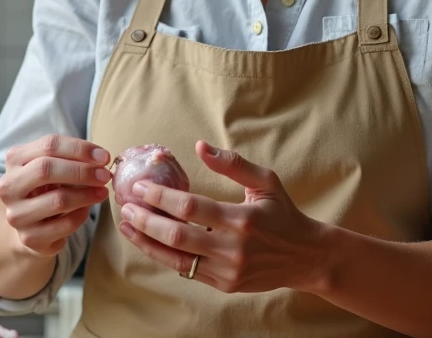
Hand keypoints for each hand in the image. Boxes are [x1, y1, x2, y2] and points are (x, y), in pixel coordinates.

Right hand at [0, 134, 111, 256]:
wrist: (31, 225)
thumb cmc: (47, 187)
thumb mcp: (53, 166)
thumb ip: (71, 157)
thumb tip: (101, 158)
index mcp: (14, 159)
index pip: (49, 145)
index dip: (80, 149)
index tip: (104, 156)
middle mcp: (9, 186)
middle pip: (46, 169)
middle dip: (82, 171)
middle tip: (105, 175)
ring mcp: (16, 214)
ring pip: (57, 200)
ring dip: (87, 195)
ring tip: (102, 192)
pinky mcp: (28, 237)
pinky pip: (64, 224)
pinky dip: (81, 215)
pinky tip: (87, 210)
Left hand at [117, 140, 326, 293]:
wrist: (305, 257)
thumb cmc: (283, 213)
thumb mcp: (266, 181)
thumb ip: (233, 164)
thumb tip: (200, 146)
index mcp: (242, 219)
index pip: (190, 207)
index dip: (160, 197)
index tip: (140, 187)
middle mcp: (233, 248)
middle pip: (176, 235)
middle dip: (146, 220)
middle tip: (126, 206)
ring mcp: (227, 270)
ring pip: (176, 258)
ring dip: (146, 241)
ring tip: (127, 226)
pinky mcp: (224, 284)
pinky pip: (186, 270)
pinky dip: (163, 256)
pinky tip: (148, 241)